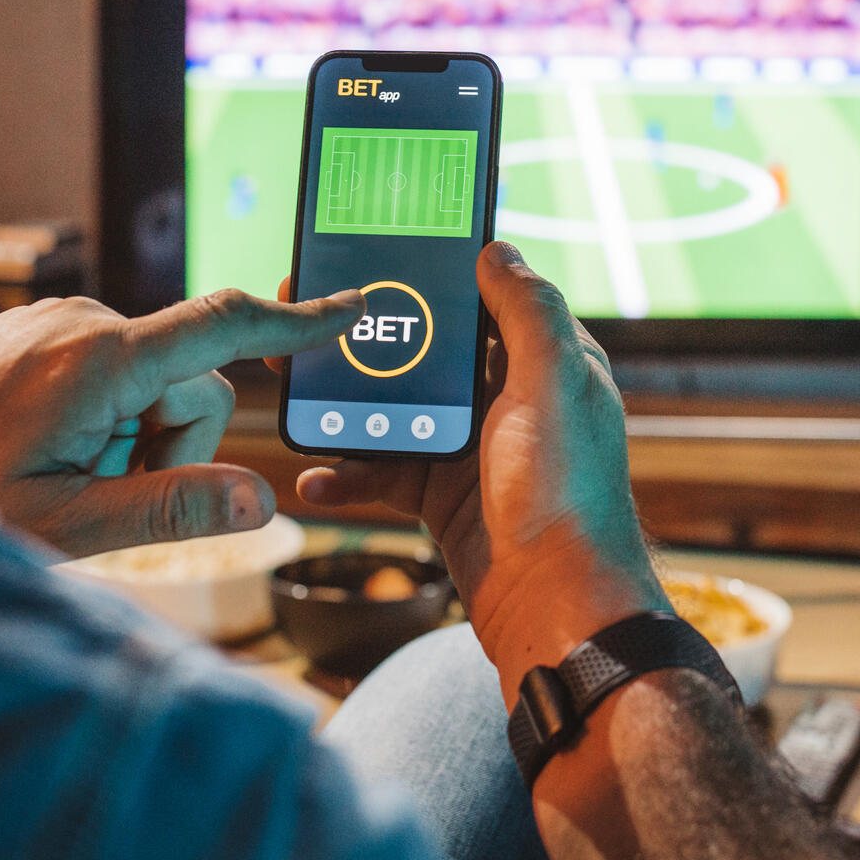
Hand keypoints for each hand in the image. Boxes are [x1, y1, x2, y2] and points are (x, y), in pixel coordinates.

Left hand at [0, 288, 362, 555]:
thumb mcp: (66, 527)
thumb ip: (171, 509)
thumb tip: (262, 499)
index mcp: (100, 360)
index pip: (225, 328)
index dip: (298, 324)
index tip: (354, 307)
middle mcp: (84, 322)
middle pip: (194, 383)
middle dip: (173, 446)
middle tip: (98, 495)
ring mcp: (57, 321)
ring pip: (155, 383)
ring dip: (133, 439)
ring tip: (61, 479)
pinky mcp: (39, 330)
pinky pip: (112, 372)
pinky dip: (103, 420)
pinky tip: (46, 455)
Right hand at [282, 244, 665, 699]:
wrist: (556, 610)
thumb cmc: (565, 495)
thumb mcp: (553, 383)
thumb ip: (528, 312)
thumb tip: (496, 249)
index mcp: (546, 363)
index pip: (486, 299)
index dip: (434, 275)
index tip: (375, 255)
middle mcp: (514, 400)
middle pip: (430, 352)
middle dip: (371, 338)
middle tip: (306, 321)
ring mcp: (477, 450)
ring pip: (398, 410)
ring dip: (347, 405)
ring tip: (294, 391)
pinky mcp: (447, 497)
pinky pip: (386, 471)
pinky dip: (350, 473)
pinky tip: (316, 479)